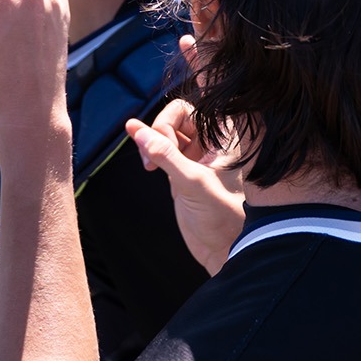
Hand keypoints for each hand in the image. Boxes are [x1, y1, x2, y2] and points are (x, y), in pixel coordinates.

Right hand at [126, 93, 245, 274]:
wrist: (224, 250)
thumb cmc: (222, 218)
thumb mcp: (193, 184)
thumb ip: (166, 155)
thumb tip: (136, 129)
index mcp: (224, 138)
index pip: (187, 109)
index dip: (168, 120)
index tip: (163, 145)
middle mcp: (211, 143)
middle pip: (173, 118)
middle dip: (157, 133)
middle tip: (153, 159)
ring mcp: (196, 157)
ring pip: (165, 133)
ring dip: (151, 143)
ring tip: (149, 166)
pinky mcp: (182, 170)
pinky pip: (162, 149)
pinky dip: (149, 149)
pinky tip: (142, 153)